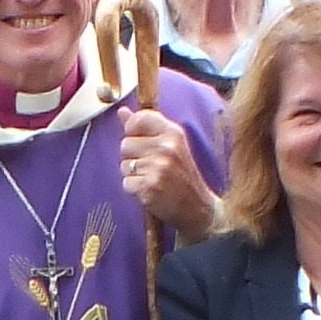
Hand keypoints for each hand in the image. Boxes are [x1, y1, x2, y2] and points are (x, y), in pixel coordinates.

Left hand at [117, 108, 217, 234]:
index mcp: (173, 133)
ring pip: (124, 165)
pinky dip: (134, 189)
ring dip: (132, 175)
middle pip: (125, 144)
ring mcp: (158, 168)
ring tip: (152, 179)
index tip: (141, 142)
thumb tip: (122, 112)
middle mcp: (166, 148)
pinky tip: (149, 190)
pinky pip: (126, 183)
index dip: (132, 130)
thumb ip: (146, 127)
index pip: (139, 119)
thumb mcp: (171, 146)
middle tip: (151, 167)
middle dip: (132, 157)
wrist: (198, 207)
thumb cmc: (182, 176)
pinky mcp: (149, 187)